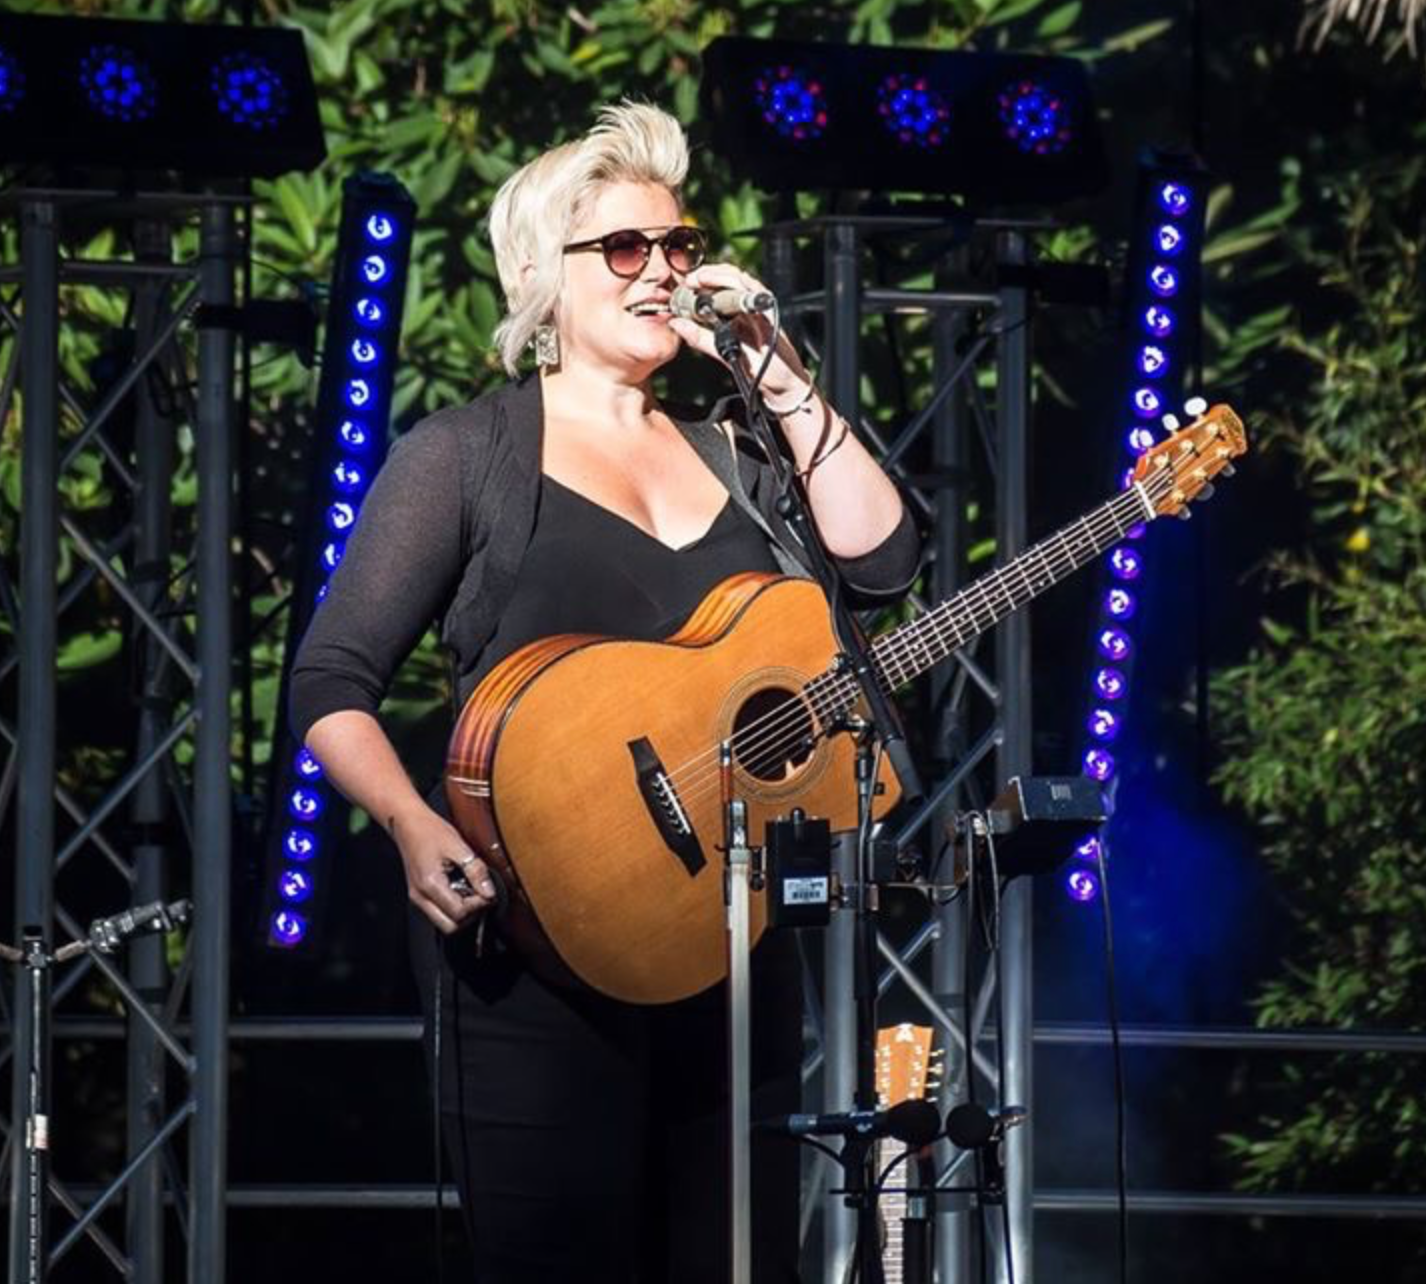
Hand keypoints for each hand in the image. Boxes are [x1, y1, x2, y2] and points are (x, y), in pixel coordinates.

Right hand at [389, 803, 498, 933]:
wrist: (407, 823)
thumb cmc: (430, 830)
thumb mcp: (459, 846)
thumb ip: (476, 870)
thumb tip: (489, 892)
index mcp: (430, 884)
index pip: (459, 913)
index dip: (478, 905)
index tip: (487, 892)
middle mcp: (420, 896)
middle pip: (450, 926)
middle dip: (469, 915)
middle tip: (480, 896)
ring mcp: (417, 897)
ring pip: (443, 922)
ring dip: (460, 912)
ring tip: (470, 891)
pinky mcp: (418, 894)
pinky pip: (437, 911)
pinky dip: (451, 906)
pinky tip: (459, 888)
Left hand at [668, 261, 810, 403]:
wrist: (782, 382)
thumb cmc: (757, 368)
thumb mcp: (721, 352)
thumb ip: (700, 338)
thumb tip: (676, 323)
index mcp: (732, 313)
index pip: (716, 286)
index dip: (700, 280)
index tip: (685, 283)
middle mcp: (745, 306)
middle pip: (727, 277)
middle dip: (708, 273)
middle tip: (692, 279)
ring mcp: (758, 307)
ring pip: (739, 279)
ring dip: (720, 275)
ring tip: (703, 278)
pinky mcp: (769, 311)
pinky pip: (756, 291)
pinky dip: (742, 285)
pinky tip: (729, 284)